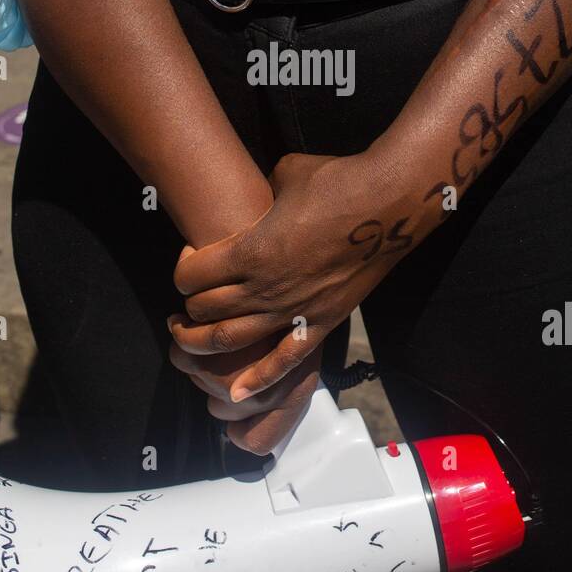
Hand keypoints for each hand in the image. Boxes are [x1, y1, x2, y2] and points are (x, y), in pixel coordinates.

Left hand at [168, 149, 426, 448]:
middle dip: (188, 308)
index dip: (183, 269)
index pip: (191, 275)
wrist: (389, 203)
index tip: (190, 261)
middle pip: (204, 310)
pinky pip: (284, 362)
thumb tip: (259, 196)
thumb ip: (262, 194)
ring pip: (230, 341)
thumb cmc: (337, 181)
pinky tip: (236, 395)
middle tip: (186, 302)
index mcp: (248, 250)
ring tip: (189, 340)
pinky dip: (258, 381)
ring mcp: (292, 309)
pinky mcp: (321, 323)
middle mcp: (263, 287)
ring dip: (202, 344)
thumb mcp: (285, 176)